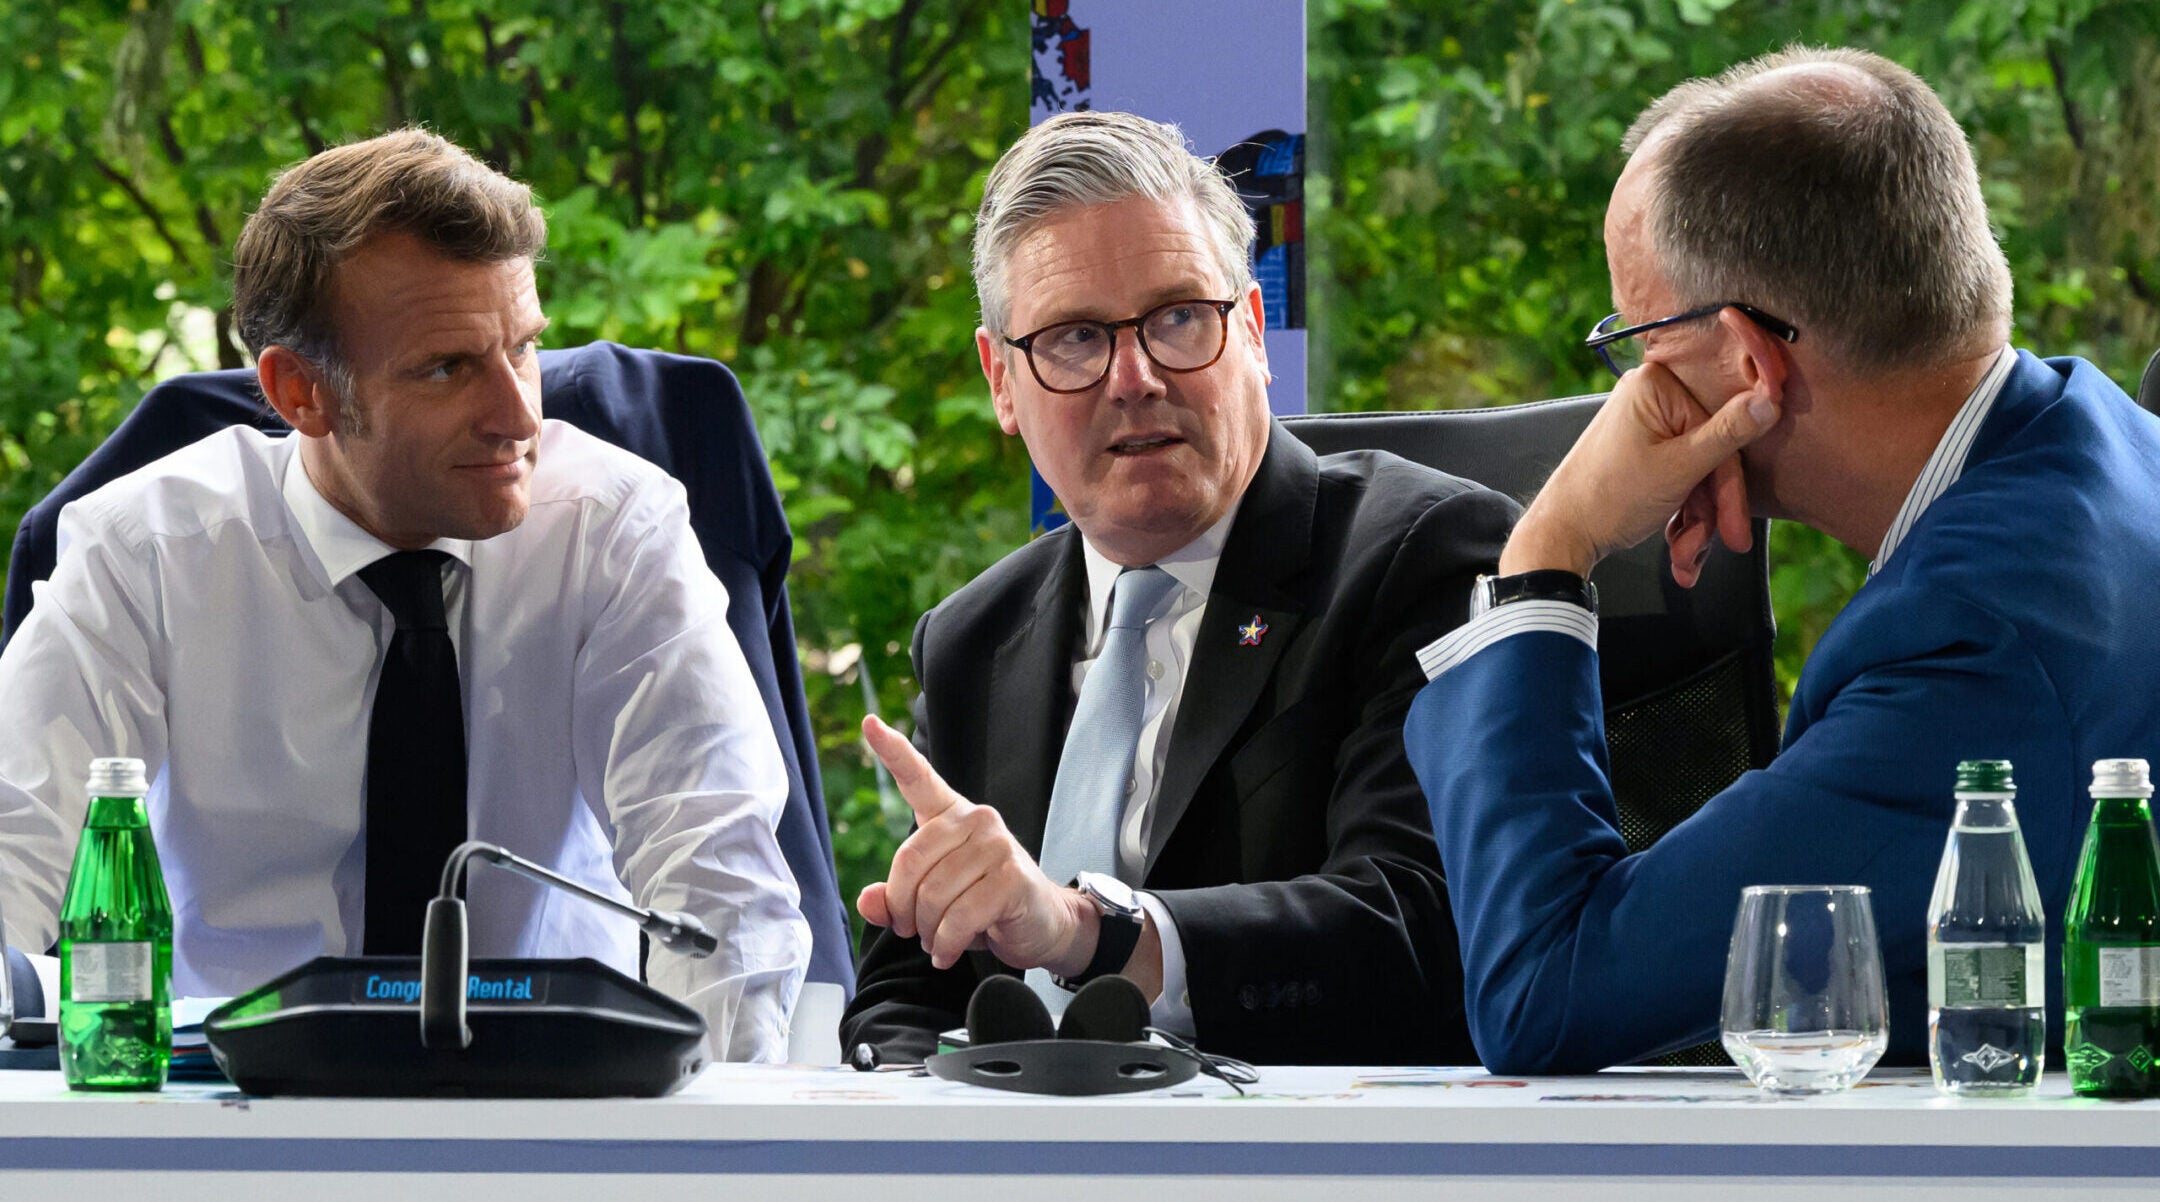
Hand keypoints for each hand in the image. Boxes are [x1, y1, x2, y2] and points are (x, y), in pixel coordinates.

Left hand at [855, 715, 1096, 973]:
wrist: (1045, 925)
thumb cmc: (985, 906)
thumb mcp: (933, 902)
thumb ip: (895, 898)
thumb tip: (868, 901)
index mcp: (951, 816)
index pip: (918, 777)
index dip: (891, 750)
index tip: (870, 723)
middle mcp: (975, 820)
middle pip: (909, 862)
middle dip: (902, 908)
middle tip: (909, 930)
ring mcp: (996, 845)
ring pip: (932, 895)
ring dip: (926, 931)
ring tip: (935, 941)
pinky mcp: (1011, 877)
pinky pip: (958, 917)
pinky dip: (946, 943)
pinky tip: (947, 952)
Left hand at [1499, 358, 1778, 585]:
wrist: (1560, 536)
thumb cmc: (1610, 500)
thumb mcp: (1680, 469)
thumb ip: (1729, 434)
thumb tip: (1771, 397)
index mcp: (1656, 386)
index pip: (1721, 431)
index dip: (1730, 488)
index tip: (1738, 530)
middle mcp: (1649, 398)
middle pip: (1709, 454)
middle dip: (1710, 510)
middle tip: (1715, 548)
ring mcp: (1643, 426)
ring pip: (1694, 474)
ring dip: (1696, 521)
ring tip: (1685, 559)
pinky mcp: (1639, 451)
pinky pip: (1676, 479)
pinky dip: (1680, 515)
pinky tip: (1677, 550)